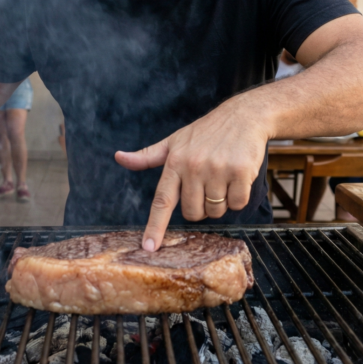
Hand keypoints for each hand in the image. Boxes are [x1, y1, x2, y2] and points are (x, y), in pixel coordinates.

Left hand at [115, 101, 266, 251]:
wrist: (244, 116)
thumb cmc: (207, 131)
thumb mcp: (174, 140)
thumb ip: (148, 155)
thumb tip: (119, 157)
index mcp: (175, 162)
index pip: (162, 201)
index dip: (155, 227)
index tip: (149, 247)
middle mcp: (194, 166)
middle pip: (193, 213)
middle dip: (200, 207)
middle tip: (207, 185)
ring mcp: (218, 169)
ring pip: (216, 211)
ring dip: (221, 202)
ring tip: (223, 177)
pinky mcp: (240, 171)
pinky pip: (237, 203)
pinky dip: (239, 197)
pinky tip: (238, 177)